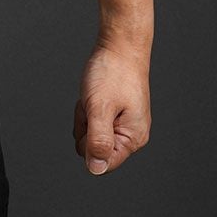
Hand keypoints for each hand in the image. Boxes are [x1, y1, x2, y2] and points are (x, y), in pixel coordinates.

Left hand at [73, 44, 150, 174]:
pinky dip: (86, 108)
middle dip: (85, 127)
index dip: (89, 145)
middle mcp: (130, 135)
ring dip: (84, 115)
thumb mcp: (99, 108)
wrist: (119, 46)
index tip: (93, 121)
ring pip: (89, 133)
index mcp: (133, 138)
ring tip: (94, 96)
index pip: (103, 163)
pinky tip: (93, 94)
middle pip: (93, 148)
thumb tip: (96, 169)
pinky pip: (90, 120)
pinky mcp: (113, 114)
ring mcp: (122, 124)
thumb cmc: (112, 74)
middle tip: (93, 104)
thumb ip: (98, 140)